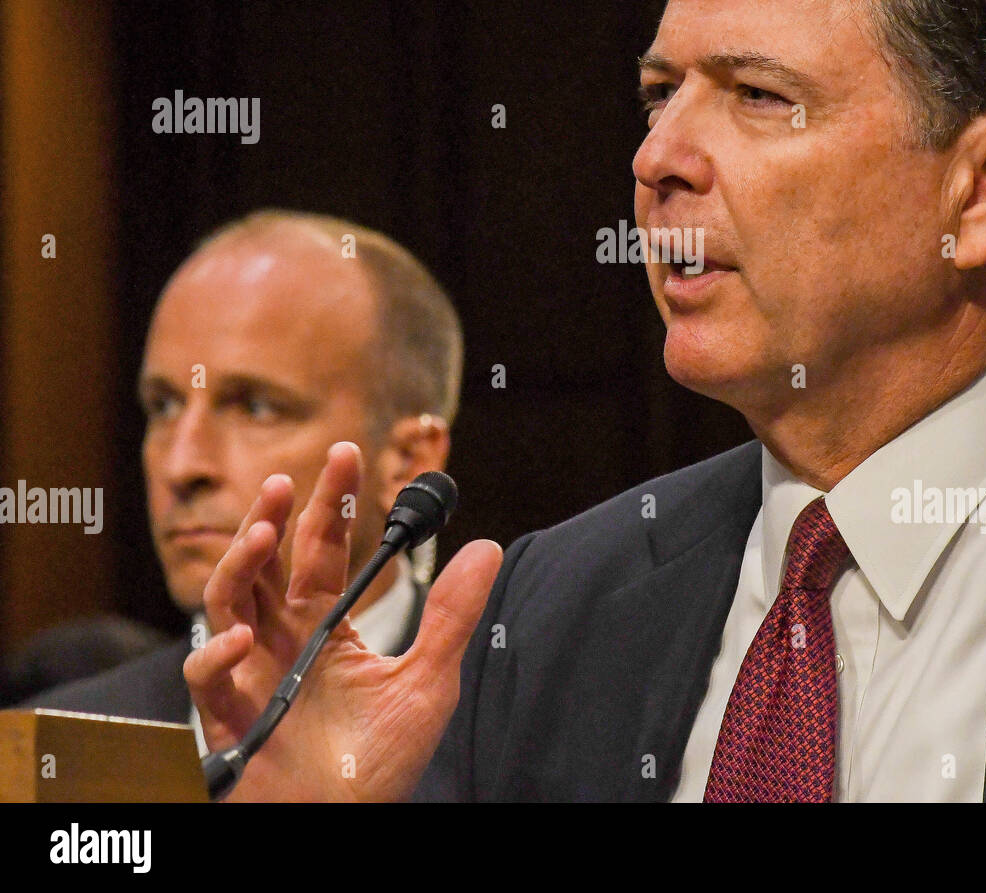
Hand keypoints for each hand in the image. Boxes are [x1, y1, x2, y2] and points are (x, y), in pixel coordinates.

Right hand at [183, 441, 501, 800]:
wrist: (345, 826)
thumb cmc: (377, 764)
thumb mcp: (427, 681)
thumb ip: (450, 615)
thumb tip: (486, 546)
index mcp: (325, 626)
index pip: (323, 550)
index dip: (331, 502)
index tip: (347, 453)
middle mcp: (282, 640)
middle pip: (267, 563)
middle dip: (271, 516)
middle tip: (285, 478)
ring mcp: (250, 674)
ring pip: (225, 601)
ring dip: (238, 564)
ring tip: (263, 533)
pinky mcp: (229, 718)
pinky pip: (205, 679)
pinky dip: (215, 656)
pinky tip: (240, 639)